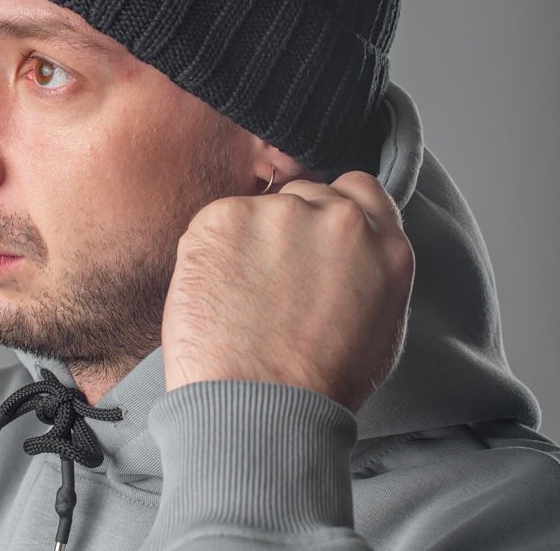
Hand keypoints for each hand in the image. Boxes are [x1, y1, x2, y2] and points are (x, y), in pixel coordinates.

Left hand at [162, 172, 413, 411]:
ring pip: (261, 208)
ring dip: (252, 238)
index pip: (359, 188)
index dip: (334, 208)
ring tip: (244, 295)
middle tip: (274, 277)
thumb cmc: (318, 385)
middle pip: (307, 194)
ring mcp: (279, 213)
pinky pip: (219, 220)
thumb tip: (349, 247)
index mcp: (384, 245)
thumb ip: (370, 268)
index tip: (316, 232)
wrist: (258, 410)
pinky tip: (218, 289)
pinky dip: (215, 247)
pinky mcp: (224, 216)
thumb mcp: (379, 327)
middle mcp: (337, 218)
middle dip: (292, 226)